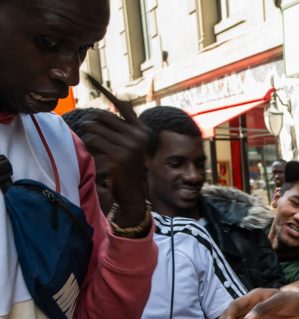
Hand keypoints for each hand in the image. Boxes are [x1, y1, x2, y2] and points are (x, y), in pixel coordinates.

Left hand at [79, 75, 150, 228]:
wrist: (133, 193)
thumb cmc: (128, 168)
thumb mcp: (130, 145)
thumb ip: (123, 127)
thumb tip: (116, 103)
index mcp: (142, 130)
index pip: (120, 104)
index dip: (103, 90)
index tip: (88, 76)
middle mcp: (139, 135)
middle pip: (102, 117)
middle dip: (91, 123)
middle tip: (88, 132)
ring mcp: (131, 145)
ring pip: (96, 129)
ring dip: (88, 135)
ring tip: (92, 145)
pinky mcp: (120, 155)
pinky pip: (94, 141)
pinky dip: (89, 145)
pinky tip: (94, 152)